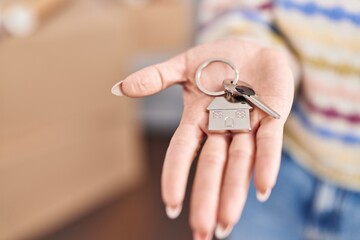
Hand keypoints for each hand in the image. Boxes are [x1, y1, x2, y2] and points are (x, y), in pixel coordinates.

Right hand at [112, 38, 293, 239]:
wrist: (253, 49)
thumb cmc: (216, 60)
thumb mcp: (184, 66)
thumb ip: (156, 78)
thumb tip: (119, 88)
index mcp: (198, 119)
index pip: (183, 151)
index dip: (176, 176)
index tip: (170, 205)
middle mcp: (221, 128)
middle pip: (211, 166)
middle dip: (207, 197)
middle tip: (202, 233)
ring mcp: (247, 124)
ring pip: (239, 162)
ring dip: (234, 192)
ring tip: (226, 223)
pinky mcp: (272, 115)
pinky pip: (270, 143)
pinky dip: (267, 164)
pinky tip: (263, 190)